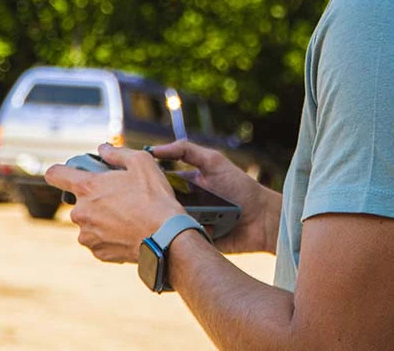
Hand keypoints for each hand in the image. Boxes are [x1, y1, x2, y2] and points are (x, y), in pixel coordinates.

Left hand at [44, 144, 184, 262]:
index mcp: (87, 187)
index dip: (60, 172)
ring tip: (127, 218)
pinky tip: (129, 232)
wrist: (166, 237)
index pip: (55, 174)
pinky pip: (99, 240)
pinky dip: (110, 237)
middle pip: (78, 202)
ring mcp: (87, 235)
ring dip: (102, 219)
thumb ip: (117, 153)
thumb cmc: (155, 197)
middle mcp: (80, 213)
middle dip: (95, 199)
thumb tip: (103, 149)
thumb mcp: (142, 162)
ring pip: (89, 223)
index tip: (67, 174)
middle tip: (119, 198)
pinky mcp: (98, 252)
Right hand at [151, 139, 281, 253]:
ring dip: (164, 223)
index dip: (145, 183)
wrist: (262, 220)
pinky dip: (177, 239)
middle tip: (145, 204)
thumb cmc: (240, 187)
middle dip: (151, 205)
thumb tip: (154, 149)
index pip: (157, 184)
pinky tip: (174, 235)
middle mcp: (183, 207)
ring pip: (166, 226)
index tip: (131, 181)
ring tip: (160, 219)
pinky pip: (179, 244)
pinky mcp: (195, 244)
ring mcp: (188, 226)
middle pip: (158, 206)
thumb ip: (186, 151)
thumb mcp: (214, 162)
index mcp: (184, 187)